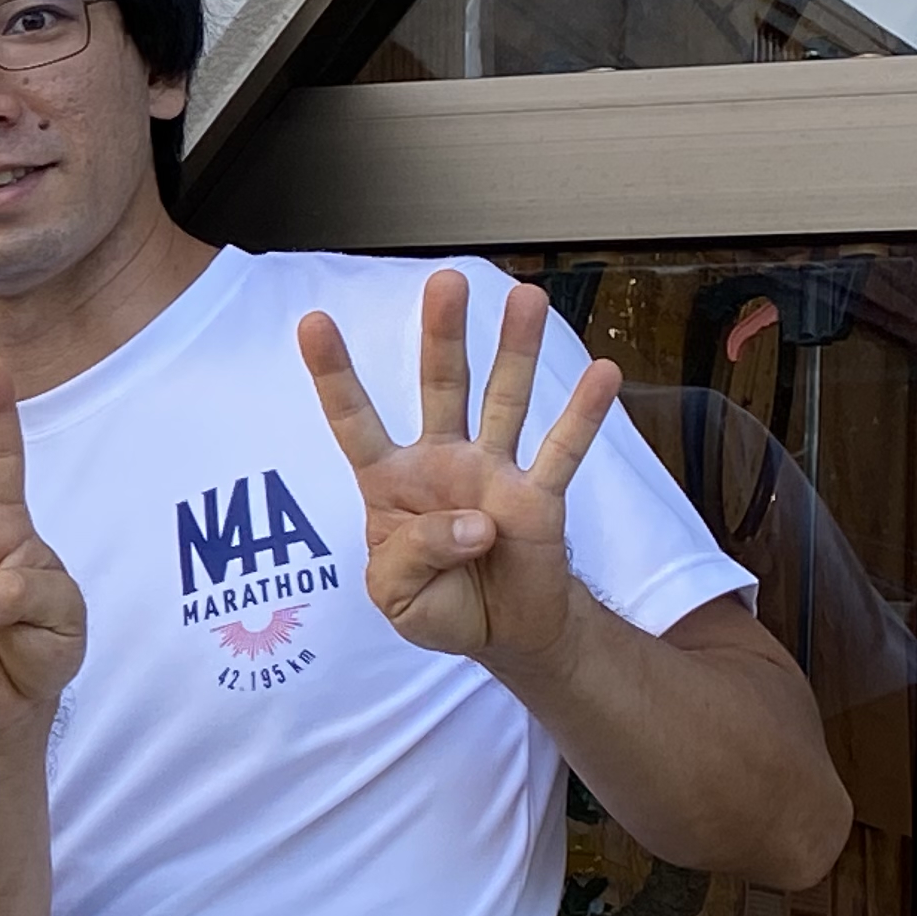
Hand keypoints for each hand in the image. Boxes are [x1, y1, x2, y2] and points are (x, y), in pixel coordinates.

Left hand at [302, 269, 617, 665]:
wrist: (501, 635)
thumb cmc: (437, 604)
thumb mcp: (395, 595)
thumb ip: (412, 557)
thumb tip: (475, 522)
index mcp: (389, 482)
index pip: (354, 420)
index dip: (334, 374)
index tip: (313, 321)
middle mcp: (443, 462)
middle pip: (442, 386)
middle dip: (443, 334)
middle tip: (446, 281)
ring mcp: (494, 473)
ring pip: (505, 400)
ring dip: (515, 351)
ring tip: (526, 297)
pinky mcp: (540, 498)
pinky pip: (562, 450)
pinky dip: (583, 414)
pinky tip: (603, 372)